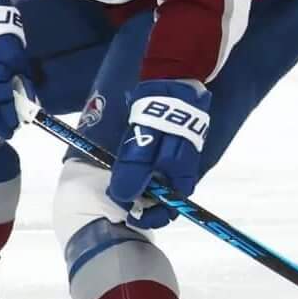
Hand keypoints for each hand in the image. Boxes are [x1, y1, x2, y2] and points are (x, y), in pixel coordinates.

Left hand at [106, 80, 211, 230]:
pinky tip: (127, 164)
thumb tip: (123, 197)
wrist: (171, 82)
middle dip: (139, 201)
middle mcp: (180, 173)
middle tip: (116, 193)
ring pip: (155, 185)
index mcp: (181, 176)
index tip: (128, 213)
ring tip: (118, 179)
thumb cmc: (161, 114)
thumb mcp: (144, 144)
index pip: (170, 210)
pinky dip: (139, 172)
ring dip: (137, 186)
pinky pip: (153, 170)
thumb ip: (135, 171)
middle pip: (161, 199)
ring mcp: (174, 161)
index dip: (150, 216)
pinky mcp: (167, 149)